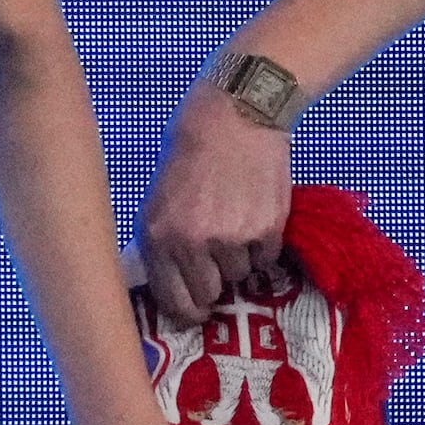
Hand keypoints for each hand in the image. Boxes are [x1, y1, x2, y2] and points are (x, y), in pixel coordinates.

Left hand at [142, 74, 298, 323]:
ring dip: (240, 259)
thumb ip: (163, 240)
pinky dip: (263, 245)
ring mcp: (232, 238)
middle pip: (209, 294)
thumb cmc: (189, 149)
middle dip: (214, 282)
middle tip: (218, 260)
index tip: (197, 311)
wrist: (235, 113)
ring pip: (240, 275)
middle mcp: (192, 244)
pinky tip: (255, 215)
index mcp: (157, 236)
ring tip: (237, 223)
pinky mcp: (267, 229)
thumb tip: (174, 284)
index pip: (173, 301)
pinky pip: (267, 258)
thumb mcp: (158, 196)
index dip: (187, 311)